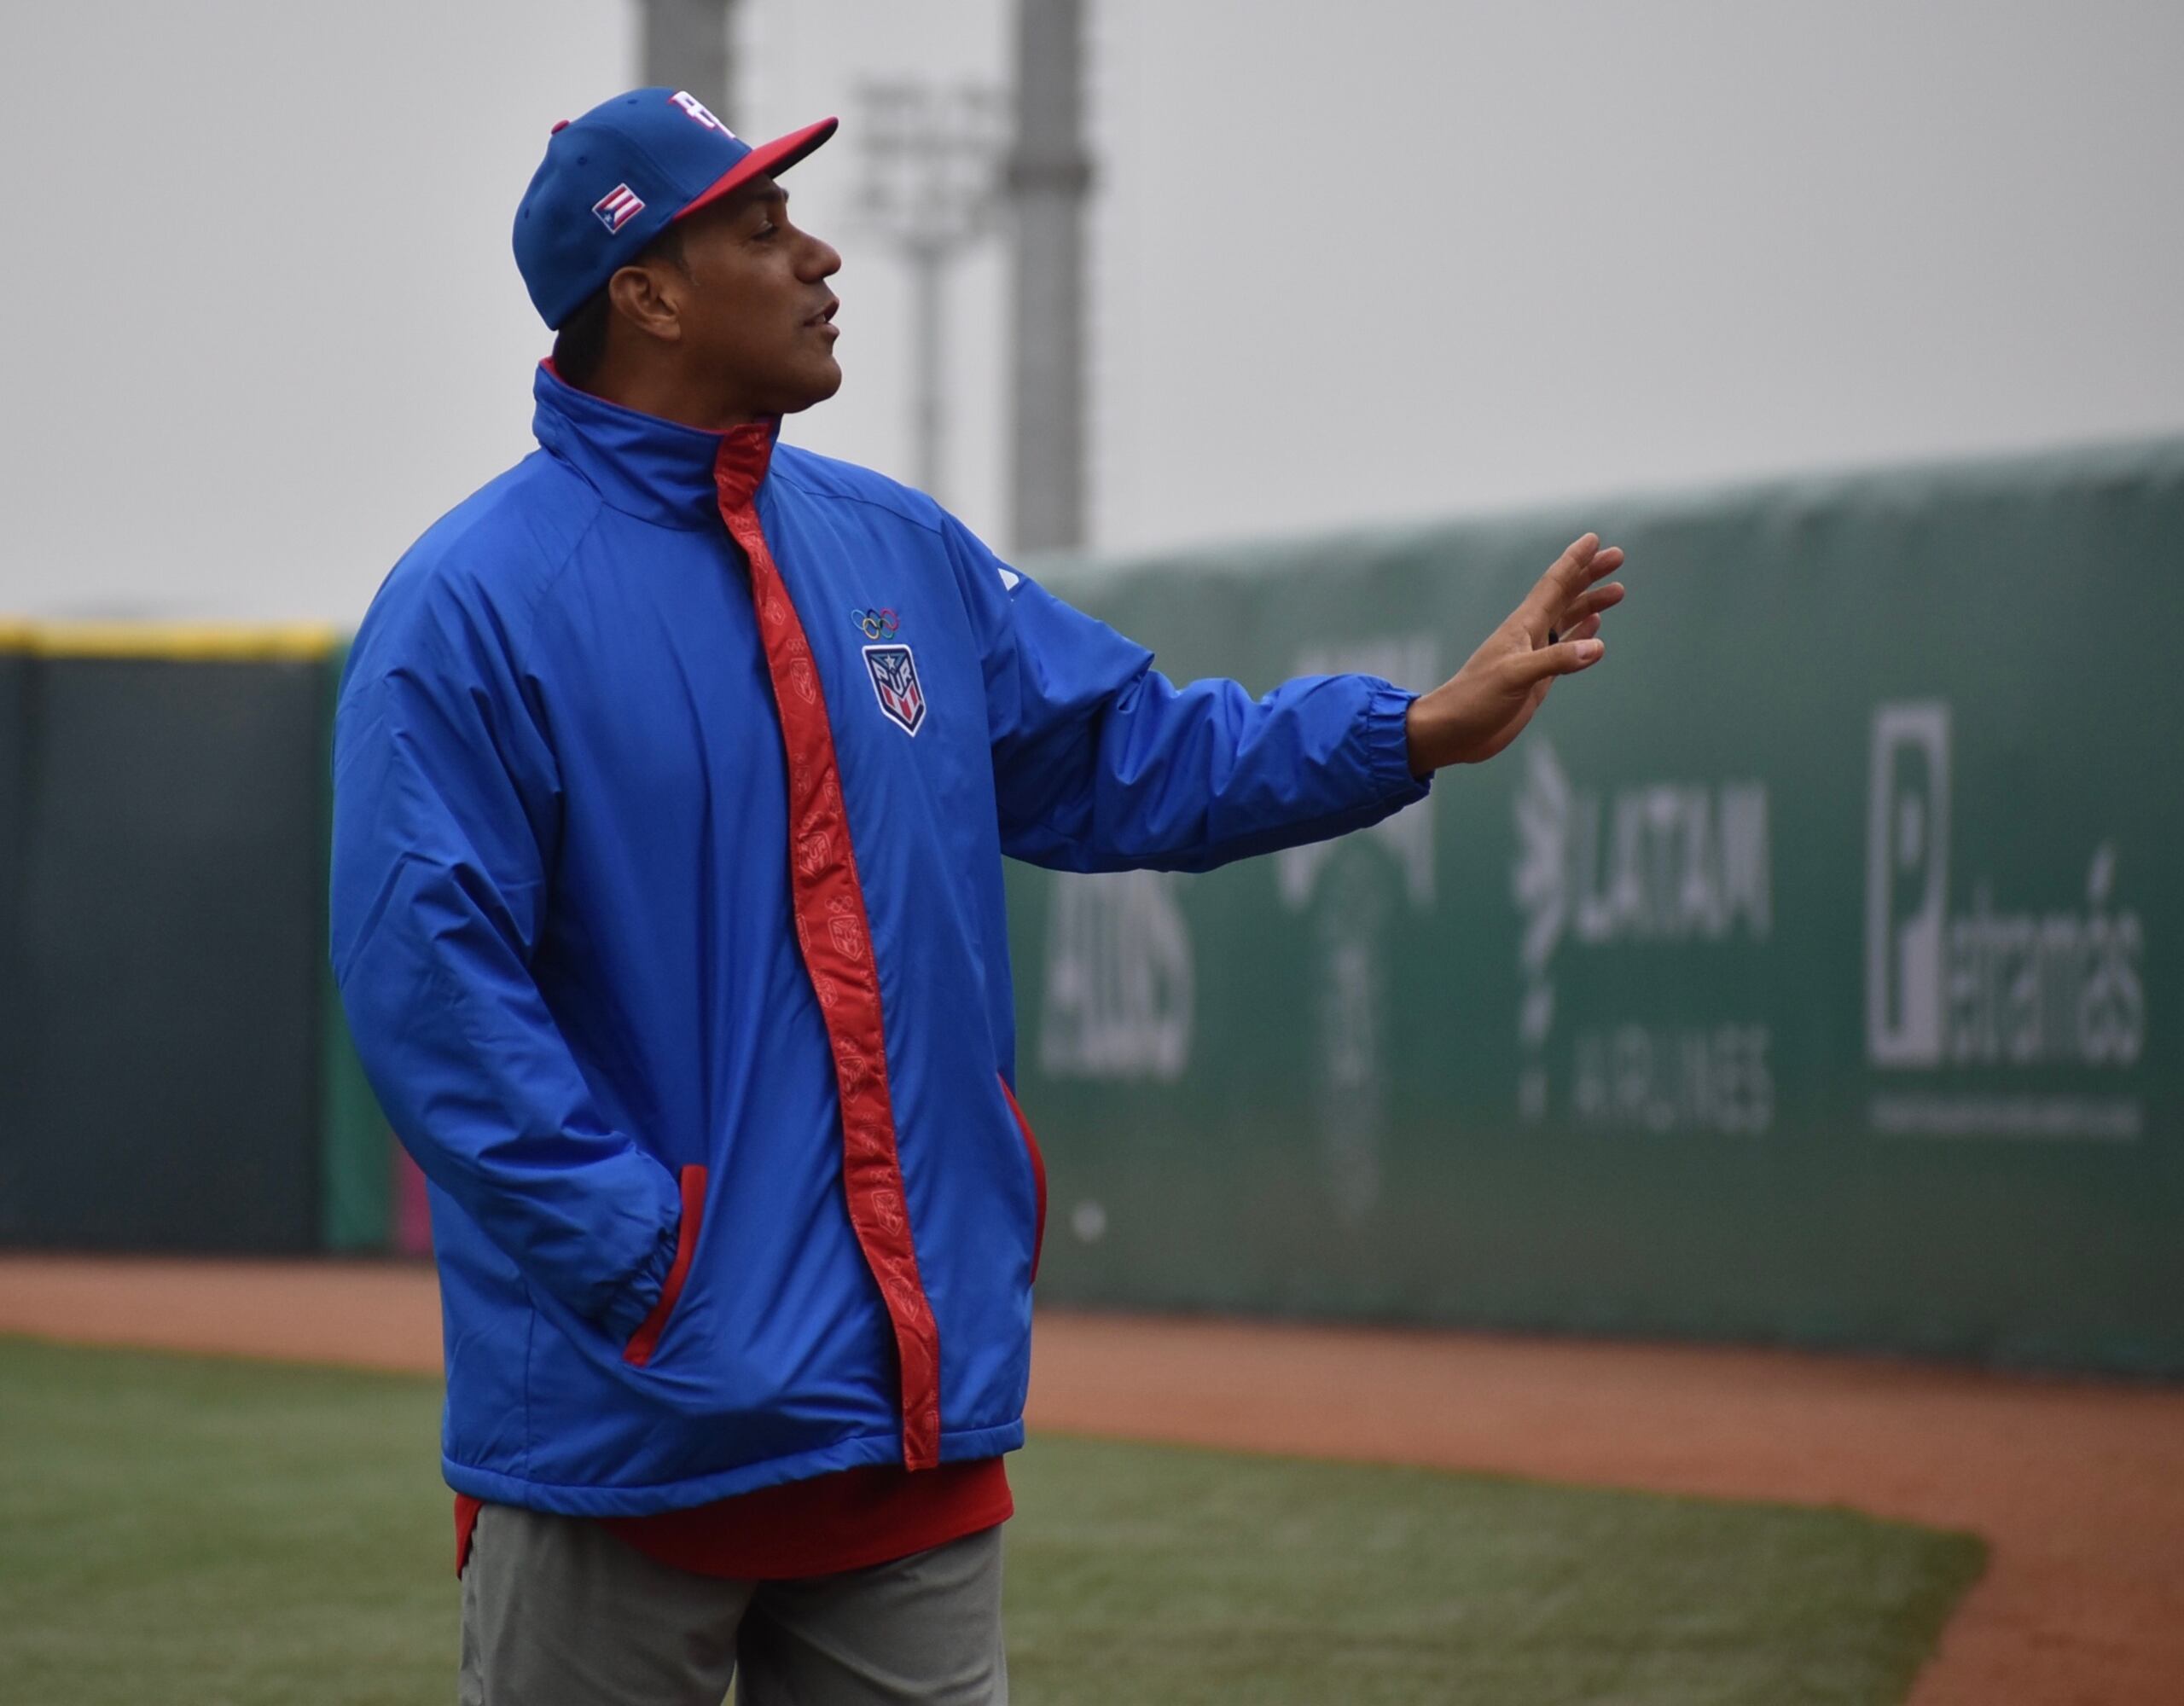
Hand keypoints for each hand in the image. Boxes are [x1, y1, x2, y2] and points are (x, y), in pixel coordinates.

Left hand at [1404, 533, 1625, 773]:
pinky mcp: (1536, 679)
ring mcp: (1533, 657)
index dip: (1574, 561)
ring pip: (1568, 620)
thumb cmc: (1474, 700)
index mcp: (1522, 626)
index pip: (1553, 585)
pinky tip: (1594, 628)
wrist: (1452, 731)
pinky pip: (1563, 649)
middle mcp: (1529, 636)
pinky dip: (1580, 635)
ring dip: (1591, 604)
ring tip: (1617, 591)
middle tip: (1618, 557)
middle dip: (1590, 575)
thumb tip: (1597, 647)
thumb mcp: (1515, 677)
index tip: (1595, 540)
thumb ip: (1555, 661)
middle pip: (1565, 596)